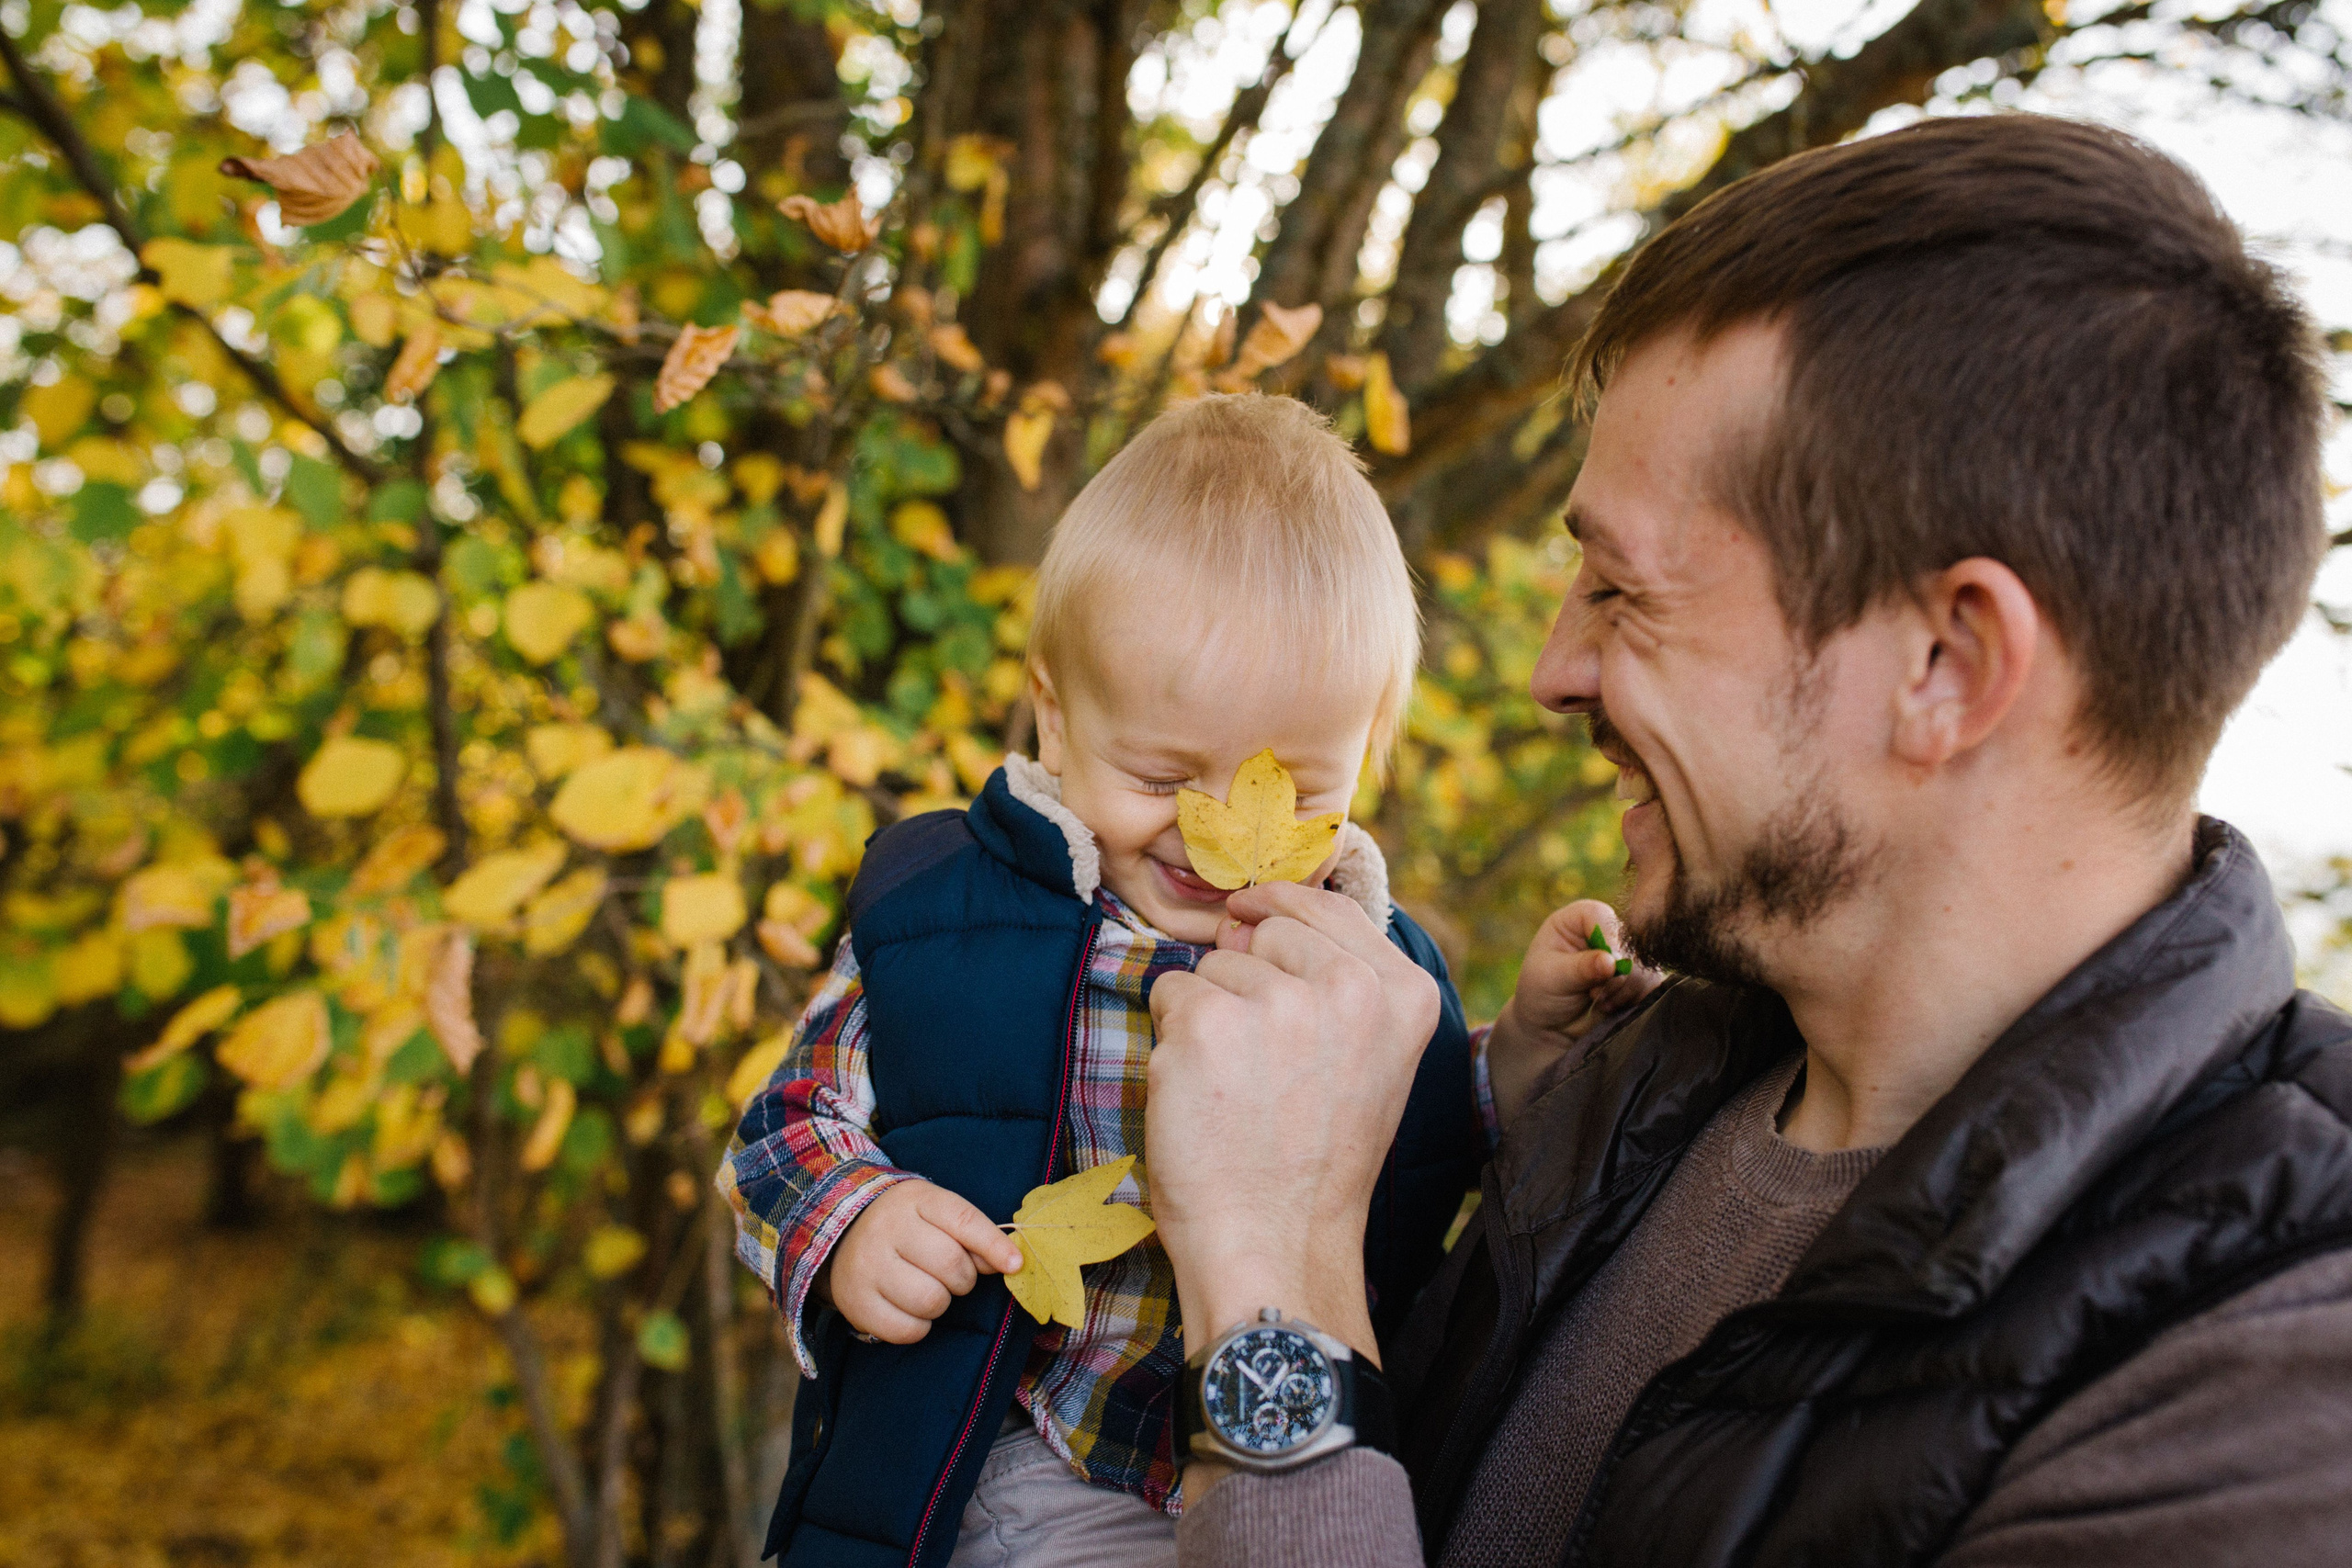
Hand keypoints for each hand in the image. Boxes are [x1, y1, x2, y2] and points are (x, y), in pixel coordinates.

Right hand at [822, 1179, 1024, 1344]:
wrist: (843, 1233)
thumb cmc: (907, 1226)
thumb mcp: (938, 1214)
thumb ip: (973, 1234)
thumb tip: (1010, 1263)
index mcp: (915, 1199)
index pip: (963, 1221)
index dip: (994, 1245)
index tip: (1015, 1265)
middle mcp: (887, 1228)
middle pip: (951, 1265)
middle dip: (963, 1278)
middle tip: (952, 1275)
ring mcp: (867, 1265)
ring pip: (930, 1300)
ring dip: (941, 1303)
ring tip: (929, 1289)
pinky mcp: (855, 1302)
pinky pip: (907, 1329)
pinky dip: (919, 1326)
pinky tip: (910, 1308)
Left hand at [1146, 881, 1440, 1372]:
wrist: (1277, 1246)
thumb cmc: (1315, 1162)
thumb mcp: (1370, 1061)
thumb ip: (1340, 979)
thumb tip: (1250, 911)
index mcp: (1405, 994)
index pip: (1325, 906)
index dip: (1278, 914)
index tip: (1257, 936)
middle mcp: (1350, 989)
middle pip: (1264, 928)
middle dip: (1246, 976)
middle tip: (1264, 1065)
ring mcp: (1279, 1003)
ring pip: (1213, 963)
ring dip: (1210, 1015)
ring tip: (1240, 1091)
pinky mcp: (1209, 1022)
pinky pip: (1168, 991)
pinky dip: (1171, 1040)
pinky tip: (1204, 1096)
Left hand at [1484, 900, 1659, 1127]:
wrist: (1551, 1025)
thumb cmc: (1542, 992)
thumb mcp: (1553, 978)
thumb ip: (1581, 968)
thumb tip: (1611, 961)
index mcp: (1581, 917)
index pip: (1602, 917)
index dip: (1607, 942)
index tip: (1603, 969)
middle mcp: (1608, 929)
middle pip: (1629, 942)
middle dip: (1615, 975)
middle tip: (1594, 993)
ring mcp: (1627, 953)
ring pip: (1644, 966)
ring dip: (1624, 990)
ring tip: (1599, 1001)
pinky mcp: (1641, 976)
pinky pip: (1653, 984)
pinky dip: (1635, 999)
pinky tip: (1613, 1007)